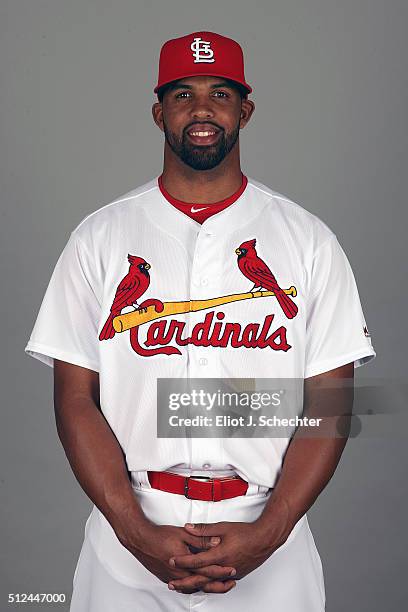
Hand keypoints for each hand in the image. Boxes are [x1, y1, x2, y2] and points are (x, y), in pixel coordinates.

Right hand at [117, 518, 236, 592]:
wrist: (141, 540)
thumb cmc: (159, 536)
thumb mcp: (184, 534)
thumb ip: (201, 538)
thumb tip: (216, 541)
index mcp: (185, 564)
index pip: (207, 570)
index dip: (221, 570)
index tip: (232, 569)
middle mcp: (179, 575)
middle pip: (203, 583)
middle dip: (219, 583)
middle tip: (231, 581)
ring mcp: (173, 579)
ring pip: (194, 587)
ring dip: (208, 586)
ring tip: (220, 584)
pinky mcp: (168, 578)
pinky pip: (185, 587)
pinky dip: (195, 587)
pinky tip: (200, 585)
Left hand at [167, 519, 285, 591]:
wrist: (264, 540)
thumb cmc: (246, 533)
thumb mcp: (223, 527)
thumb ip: (204, 529)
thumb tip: (189, 528)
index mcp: (220, 555)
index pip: (196, 561)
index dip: (182, 561)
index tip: (172, 560)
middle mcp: (224, 567)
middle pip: (200, 578)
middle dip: (184, 581)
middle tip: (172, 582)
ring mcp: (230, 574)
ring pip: (209, 584)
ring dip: (195, 585)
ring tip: (183, 586)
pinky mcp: (235, 576)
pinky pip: (219, 584)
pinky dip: (209, 585)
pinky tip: (203, 585)